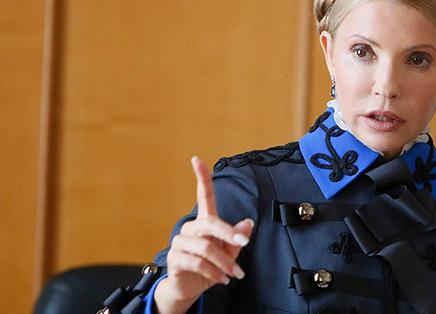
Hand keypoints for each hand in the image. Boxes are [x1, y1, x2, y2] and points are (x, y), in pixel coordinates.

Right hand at [154, 156, 254, 312]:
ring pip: (206, 247)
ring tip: (234, 273)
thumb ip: (237, 236)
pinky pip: (197, 263)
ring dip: (224, 262)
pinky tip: (221, 279)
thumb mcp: (230, 251)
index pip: (203, 195)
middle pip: (210, 223)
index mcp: (205, 221)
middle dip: (229, 234)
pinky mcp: (174, 258)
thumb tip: (247, 223)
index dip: (201, 177)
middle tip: (244, 244)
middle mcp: (190, 228)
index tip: (197, 159)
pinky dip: (214, 272)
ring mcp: (180, 242)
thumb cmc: (212, 265)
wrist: (192, 288)